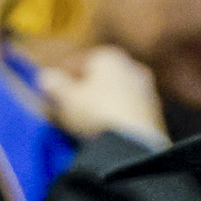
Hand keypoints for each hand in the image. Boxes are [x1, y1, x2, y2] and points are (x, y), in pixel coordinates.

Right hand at [35, 45, 166, 144]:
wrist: (134, 144)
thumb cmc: (95, 113)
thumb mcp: (66, 99)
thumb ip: (54, 85)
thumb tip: (45, 77)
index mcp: (109, 57)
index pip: (79, 62)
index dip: (62, 76)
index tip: (50, 90)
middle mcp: (132, 68)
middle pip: (100, 78)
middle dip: (84, 90)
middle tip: (68, 108)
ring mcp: (146, 91)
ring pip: (116, 95)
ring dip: (101, 105)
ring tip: (86, 124)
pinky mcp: (155, 114)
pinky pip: (127, 112)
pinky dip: (116, 118)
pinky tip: (106, 132)